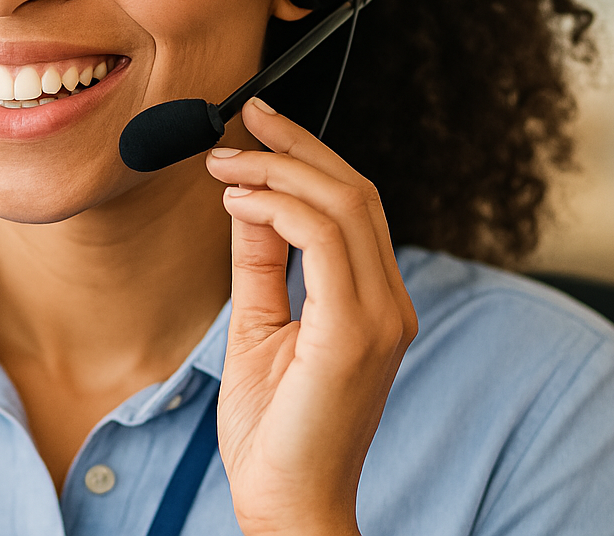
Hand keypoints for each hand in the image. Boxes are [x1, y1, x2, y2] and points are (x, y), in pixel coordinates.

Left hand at [205, 97, 416, 535]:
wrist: (286, 504)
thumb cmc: (274, 429)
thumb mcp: (258, 326)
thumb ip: (260, 263)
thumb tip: (246, 198)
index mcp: (373, 303)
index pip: (355, 207)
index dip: (308, 156)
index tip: (256, 128)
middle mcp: (388, 304)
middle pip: (356, 193)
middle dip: (297, 145)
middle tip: (244, 117)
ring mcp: (380, 318)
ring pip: (345, 206)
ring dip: (279, 171)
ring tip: (224, 162)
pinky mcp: (354, 333)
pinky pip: (324, 242)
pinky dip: (279, 208)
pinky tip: (238, 201)